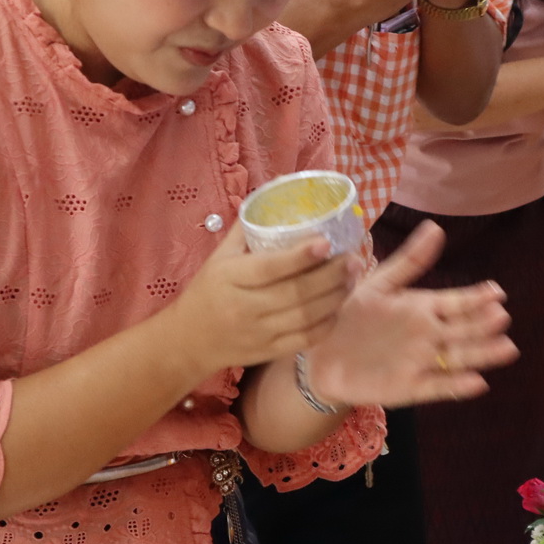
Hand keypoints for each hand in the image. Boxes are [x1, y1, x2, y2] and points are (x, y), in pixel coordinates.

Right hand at [171, 236, 355, 374]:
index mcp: (231, 278)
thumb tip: (276, 191)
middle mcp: (245, 307)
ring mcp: (259, 333)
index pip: (269, 268)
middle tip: (353, 259)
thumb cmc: (208, 291)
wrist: (190, 340)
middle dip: (330, 276)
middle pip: (295, 293)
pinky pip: (305, 339)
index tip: (326, 243)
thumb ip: (247, 229)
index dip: (299, 257)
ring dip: (335, 297)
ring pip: (305, 317)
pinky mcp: (269, 352)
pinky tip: (338, 306)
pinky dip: (327, 324)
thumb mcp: (219, 257)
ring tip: (352, 278)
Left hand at [304, 222, 518, 407]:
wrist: (319, 354)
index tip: (497, 292)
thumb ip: (409, 261)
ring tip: (506, 348)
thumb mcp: (378, 284)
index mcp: (423, 308)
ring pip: (458, 357)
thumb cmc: (349, 314)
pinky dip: (457, 386)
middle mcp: (428, 335)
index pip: (456, 302)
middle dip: (483, 324)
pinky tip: (478, 383)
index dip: (476, 299)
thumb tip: (436, 227)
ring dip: (482, 353)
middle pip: (463, 330)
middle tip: (501, 317)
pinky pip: (437, 386)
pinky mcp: (410, 387)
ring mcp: (422, 362)